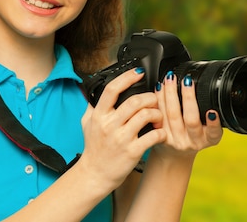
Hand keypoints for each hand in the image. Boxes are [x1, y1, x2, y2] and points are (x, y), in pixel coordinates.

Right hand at [78, 68, 165, 189]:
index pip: (112, 89)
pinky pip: (152, 136)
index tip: (139, 72)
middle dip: (150, 97)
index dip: (127, 77)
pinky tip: (160, 132)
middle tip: (155, 100)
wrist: (95, 174)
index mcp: (99, 115)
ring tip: (159, 116)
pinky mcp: (132, 151)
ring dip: (157, 113)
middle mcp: (109, 125)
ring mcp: (121, 138)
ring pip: (145, 116)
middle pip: (135, 101)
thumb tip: (97, 88)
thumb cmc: (93, 148)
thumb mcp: (86, 124)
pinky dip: (160, 132)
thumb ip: (92, 106)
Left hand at [153, 72, 222, 158]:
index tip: (212, 112)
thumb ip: (210, 116)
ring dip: (171, 94)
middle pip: (190, 119)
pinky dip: (158, 99)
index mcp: (209, 138)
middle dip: (188, 98)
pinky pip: (159, 115)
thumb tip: (207, 88)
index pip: (214, 132)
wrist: (174, 154)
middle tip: (187, 81)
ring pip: (172, 115)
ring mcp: (176, 140)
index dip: (213, 123)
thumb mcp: (207, 130)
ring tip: (171, 79)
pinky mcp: (162, 137)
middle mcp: (193, 141)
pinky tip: (159, 88)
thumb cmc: (193, 135)